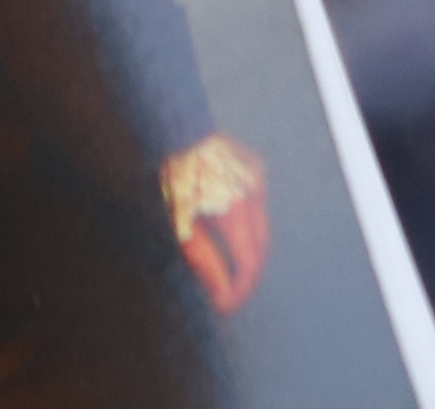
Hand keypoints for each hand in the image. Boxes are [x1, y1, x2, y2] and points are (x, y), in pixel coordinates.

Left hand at [163, 135, 267, 314]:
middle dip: (244, 275)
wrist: (178, 127)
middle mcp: (252, 197)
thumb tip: (222, 297)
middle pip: (259, 249)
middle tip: (226, 293)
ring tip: (228, 269)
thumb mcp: (179, 222)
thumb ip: (203, 261)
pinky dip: (246, 226)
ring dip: (246, 251)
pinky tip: (231, 232)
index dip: (238, 290)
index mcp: (234, 211)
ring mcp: (257, 181)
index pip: (248, 265)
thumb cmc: (173, 175)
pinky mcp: (255, 170)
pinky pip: (256, 208)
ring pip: (260, 229)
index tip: (224, 306)